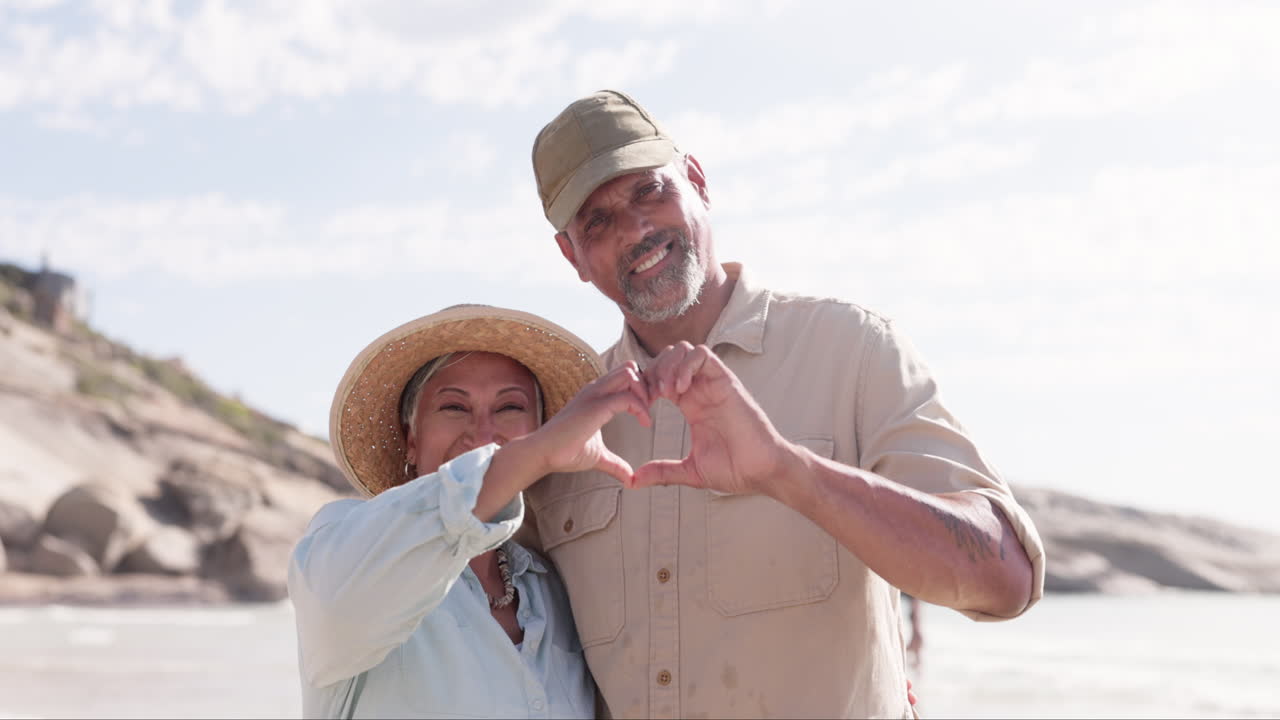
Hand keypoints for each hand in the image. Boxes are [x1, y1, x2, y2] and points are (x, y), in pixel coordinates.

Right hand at [526, 361, 650, 483]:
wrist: (543, 454)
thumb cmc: (565, 452)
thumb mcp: (598, 456)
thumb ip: (615, 463)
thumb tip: (630, 478)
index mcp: (596, 394)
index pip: (626, 375)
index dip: (642, 389)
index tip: (648, 411)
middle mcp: (595, 389)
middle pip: (630, 368)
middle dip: (647, 385)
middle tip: (652, 409)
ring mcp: (594, 395)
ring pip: (630, 374)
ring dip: (645, 392)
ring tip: (647, 415)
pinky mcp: (595, 407)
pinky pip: (628, 397)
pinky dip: (642, 408)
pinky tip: (646, 424)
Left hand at [628, 342, 789, 495]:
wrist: (761, 470)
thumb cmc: (734, 469)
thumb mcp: (690, 470)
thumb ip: (662, 471)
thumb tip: (634, 480)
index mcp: (691, 404)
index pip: (661, 376)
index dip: (645, 385)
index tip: (640, 406)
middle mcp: (701, 389)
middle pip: (669, 357)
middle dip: (652, 371)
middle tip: (649, 397)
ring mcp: (714, 383)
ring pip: (684, 350)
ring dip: (668, 366)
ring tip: (665, 392)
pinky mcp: (726, 380)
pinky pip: (702, 354)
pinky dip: (686, 365)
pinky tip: (680, 390)